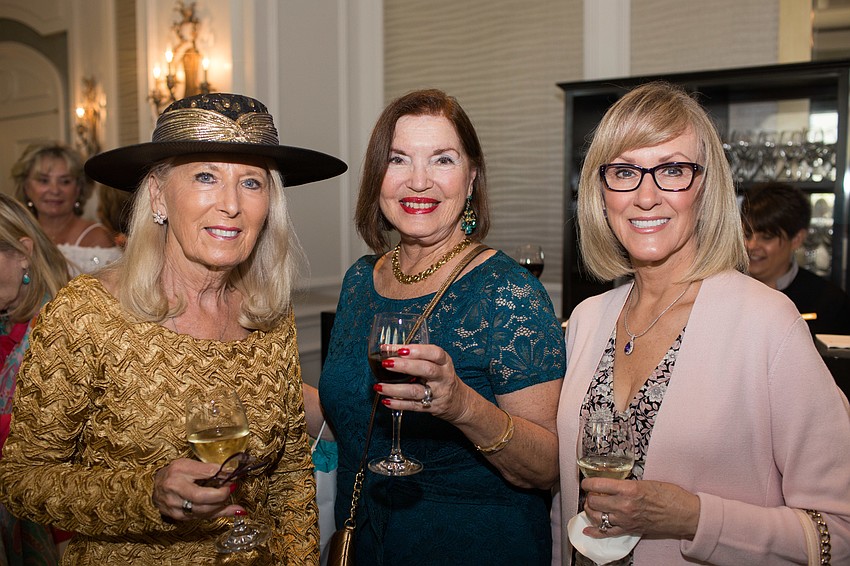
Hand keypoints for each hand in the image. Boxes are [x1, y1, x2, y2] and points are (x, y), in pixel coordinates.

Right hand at [153, 458, 243, 520]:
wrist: (155, 486)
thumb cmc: (174, 473)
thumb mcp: (190, 464)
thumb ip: (209, 469)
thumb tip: (231, 473)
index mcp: (179, 470)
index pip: (205, 473)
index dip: (222, 476)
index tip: (232, 476)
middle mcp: (174, 488)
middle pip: (201, 497)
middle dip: (220, 495)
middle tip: (230, 489)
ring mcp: (174, 505)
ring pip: (202, 510)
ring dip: (220, 506)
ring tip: (227, 498)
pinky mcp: (177, 516)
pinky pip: (201, 517)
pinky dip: (216, 513)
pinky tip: (227, 509)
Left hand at [373, 344, 470, 422]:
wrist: (458, 401)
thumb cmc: (442, 377)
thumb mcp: (438, 364)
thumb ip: (419, 357)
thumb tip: (389, 350)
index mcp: (444, 362)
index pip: (434, 353)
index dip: (418, 350)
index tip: (400, 349)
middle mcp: (443, 377)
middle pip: (426, 370)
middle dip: (405, 366)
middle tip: (387, 363)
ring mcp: (438, 394)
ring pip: (416, 391)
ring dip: (395, 389)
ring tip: (379, 386)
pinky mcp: (431, 407)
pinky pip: (413, 406)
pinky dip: (398, 404)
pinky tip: (386, 400)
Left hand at [581, 478, 699, 539]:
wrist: (685, 514)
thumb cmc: (670, 495)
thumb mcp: (646, 482)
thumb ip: (627, 483)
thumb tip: (612, 483)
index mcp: (628, 489)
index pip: (598, 485)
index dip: (588, 482)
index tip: (586, 481)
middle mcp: (624, 505)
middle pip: (594, 501)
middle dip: (589, 496)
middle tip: (591, 492)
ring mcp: (625, 520)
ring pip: (596, 516)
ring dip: (590, 510)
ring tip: (592, 505)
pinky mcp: (629, 530)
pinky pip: (606, 532)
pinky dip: (594, 531)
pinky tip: (587, 529)